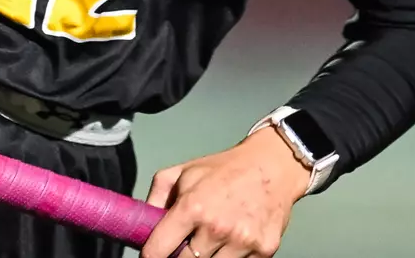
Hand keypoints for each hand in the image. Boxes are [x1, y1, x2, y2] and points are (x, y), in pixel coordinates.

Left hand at [141, 127, 309, 257]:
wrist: (273, 166)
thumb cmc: (225, 169)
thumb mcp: (183, 172)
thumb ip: (156, 197)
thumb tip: (142, 224)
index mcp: (192, 206)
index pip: (158, 250)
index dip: (151, 256)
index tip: (152, 255)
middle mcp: (216, 227)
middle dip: (181, 255)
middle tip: (186, 242)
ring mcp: (242, 241)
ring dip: (208, 256)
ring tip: (213, 237)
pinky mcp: (264, 250)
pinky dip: (232, 257)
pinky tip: (234, 239)